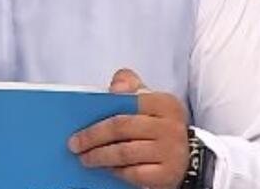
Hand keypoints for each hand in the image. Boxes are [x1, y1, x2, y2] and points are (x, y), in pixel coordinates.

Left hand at [68, 68, 188, 188]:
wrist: (184, 157)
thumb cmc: (157, 125)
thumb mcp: (149, 100)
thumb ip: (130, 84)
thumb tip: (115, 87)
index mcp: (166, 103)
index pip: (130, 102)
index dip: (105, 108)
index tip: (81, 117)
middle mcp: (171, 127)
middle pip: (122, 127)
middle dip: (93, 136)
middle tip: (74, 144)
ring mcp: (171, 152)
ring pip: (125, 153)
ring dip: (99, 157)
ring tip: (85, 158)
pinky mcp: (167, 175)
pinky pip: (134, 174)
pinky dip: (116, 172)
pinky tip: (105, 169)